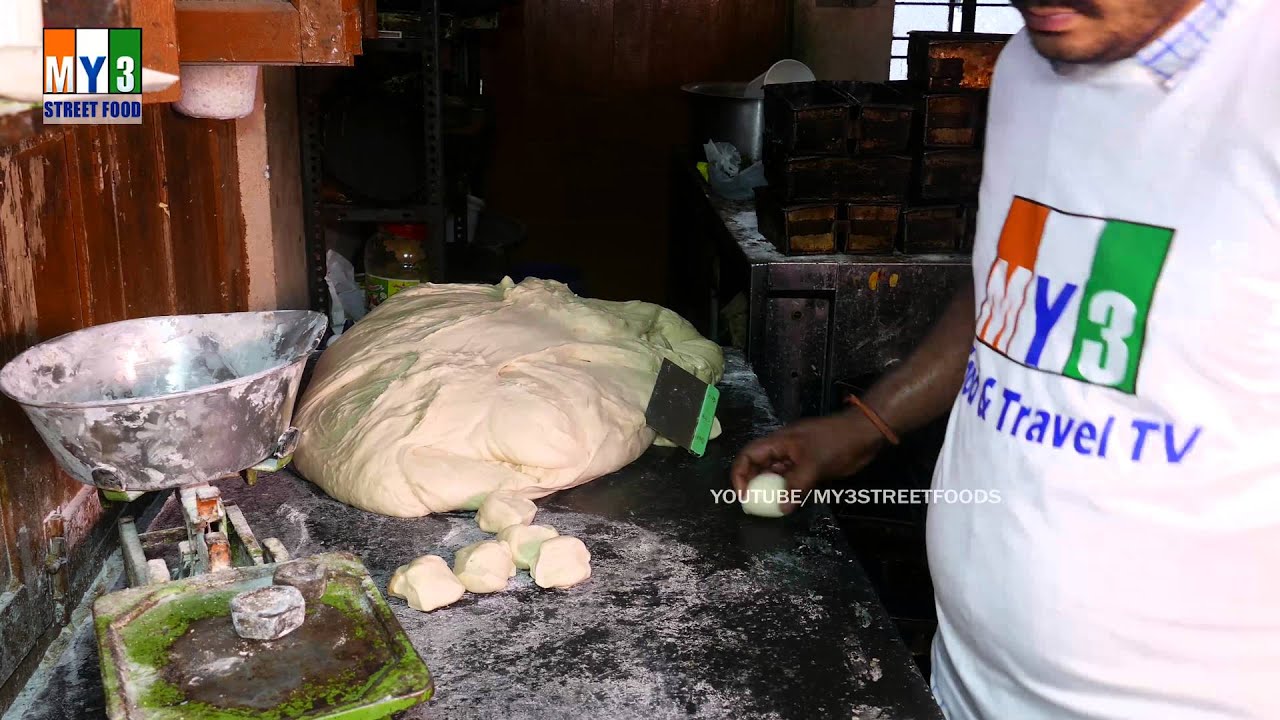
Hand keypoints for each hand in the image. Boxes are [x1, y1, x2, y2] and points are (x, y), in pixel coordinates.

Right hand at [730, 413, 885, 512]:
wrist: (865, 434)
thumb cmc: (836, 443)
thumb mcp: (813, 465)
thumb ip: (795, 487)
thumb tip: (781, 508)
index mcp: (778, 442)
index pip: (748, 455)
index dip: (740, 474)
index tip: (743, 495)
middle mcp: (784, 449)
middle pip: (759, 466)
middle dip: (753, 485)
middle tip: (754, 506)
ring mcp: (797, 458)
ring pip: (776, 475)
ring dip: (772, 490)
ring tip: (770, 508)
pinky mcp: (810, 466)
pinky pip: (793, 480)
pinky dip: (789, 491)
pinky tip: (789, 504)